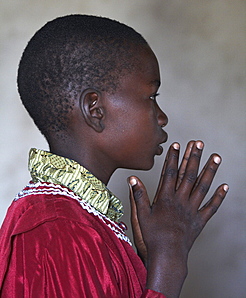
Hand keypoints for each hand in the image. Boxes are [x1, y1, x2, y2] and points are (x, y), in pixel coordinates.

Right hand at [128, 141, 227, 296]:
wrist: (167, 256)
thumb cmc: (152, 236)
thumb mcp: (141, 215)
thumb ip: (138, 195)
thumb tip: (133, 178)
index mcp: (166, 198)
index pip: (170, 172)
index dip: (174, 157)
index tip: (177, 144)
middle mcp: (181, 200)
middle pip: (189, 174)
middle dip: (194, 157)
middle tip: (200, 143)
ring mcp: (192, 210)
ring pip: (203, 186)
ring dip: (210, 171)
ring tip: (216, 157)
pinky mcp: (200, 220)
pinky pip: (211, 207)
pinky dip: (219, 196)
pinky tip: (225, 186)